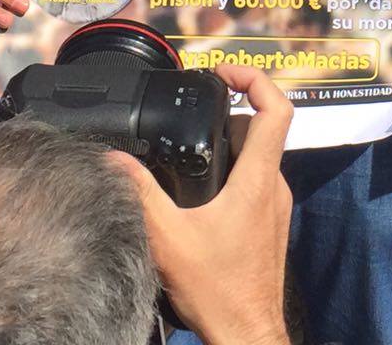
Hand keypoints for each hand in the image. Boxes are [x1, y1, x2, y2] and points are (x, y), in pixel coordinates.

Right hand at [111, 65, 291, 344]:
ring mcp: (275, 207)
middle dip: (225, 117)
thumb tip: (114, 159)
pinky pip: (252, 184)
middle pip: (259, 130)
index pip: (277, 108)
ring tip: (186, 157)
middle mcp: (274, 187)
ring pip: (254, 159)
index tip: (222, 73)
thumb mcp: (169, 239)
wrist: (246, 334)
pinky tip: (197, 197)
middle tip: (190, 120)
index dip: (254, 77)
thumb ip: (140, 194)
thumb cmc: (219, 292)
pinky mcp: (268, 226)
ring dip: (224, 150)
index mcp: (259, 179)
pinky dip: (228, 177)